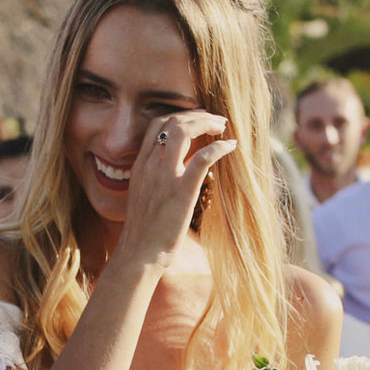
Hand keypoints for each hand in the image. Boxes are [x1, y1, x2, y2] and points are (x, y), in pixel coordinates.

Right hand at [109, 110, 236, 270]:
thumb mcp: (143, 196)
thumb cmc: (144, 232)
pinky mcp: (182, 190)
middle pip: (172, 121)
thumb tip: (176, 171)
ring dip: (207, 123)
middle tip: (215, 120)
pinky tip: (230, 146)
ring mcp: (165, 175)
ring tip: (222, 127)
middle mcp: (151, 164)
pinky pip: (203, 157)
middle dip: (197, 115)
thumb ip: (155, 178)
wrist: (138, 254)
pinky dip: (219, 147)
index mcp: (141, 165)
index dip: (179, 116)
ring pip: (184, 131)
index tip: (197, 120)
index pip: (157, 125)